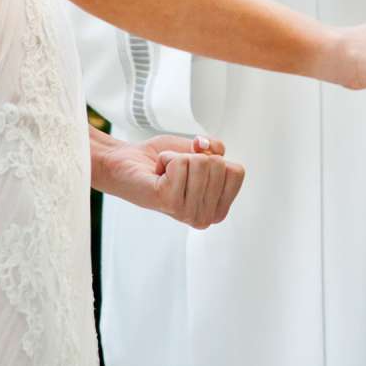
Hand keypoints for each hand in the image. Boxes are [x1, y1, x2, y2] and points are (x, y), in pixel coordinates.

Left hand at [92, 132, 246, 229]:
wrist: (128, 163)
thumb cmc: (162, 160)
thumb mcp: (199, 151)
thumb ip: (216, 149)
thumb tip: (207, 148)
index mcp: (216, 209)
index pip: (236, 172)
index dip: (216, 159)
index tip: (196, 169)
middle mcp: (204, 217)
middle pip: (219, 165)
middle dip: (196, 157)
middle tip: (178, 170)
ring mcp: (187, 212)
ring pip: (201, 162)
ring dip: (180, 158)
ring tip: (167, 172)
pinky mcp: (169, 200)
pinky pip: (181, 163)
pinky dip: (167, 158)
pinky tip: (158, 173)